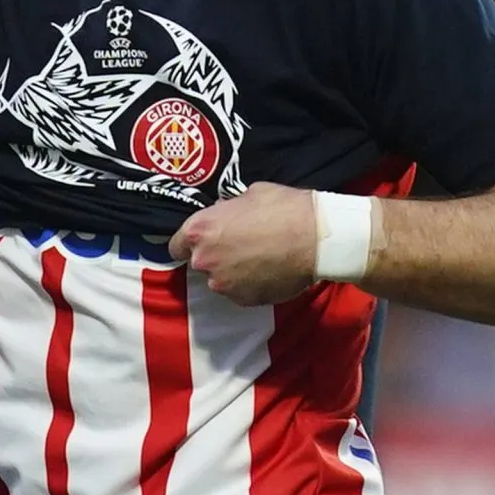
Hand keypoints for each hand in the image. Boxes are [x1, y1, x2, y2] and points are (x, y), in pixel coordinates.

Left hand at [167, 184, 320, 305]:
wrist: (318, 237)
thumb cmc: (283, 208)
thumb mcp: (247, 195)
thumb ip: (225, 210)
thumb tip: (222, 213)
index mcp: (197, 231)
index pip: (176, 245)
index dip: (190, 243)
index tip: (204, 241)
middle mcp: (203, 260)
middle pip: (199, 262)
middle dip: (214, 255)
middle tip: (239, 247)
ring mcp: (223, 284)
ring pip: (220, 279)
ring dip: (232, 272)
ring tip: (258, 260)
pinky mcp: (244, 300)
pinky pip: (240, 292)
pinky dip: (249, 285)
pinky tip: (268, 272)